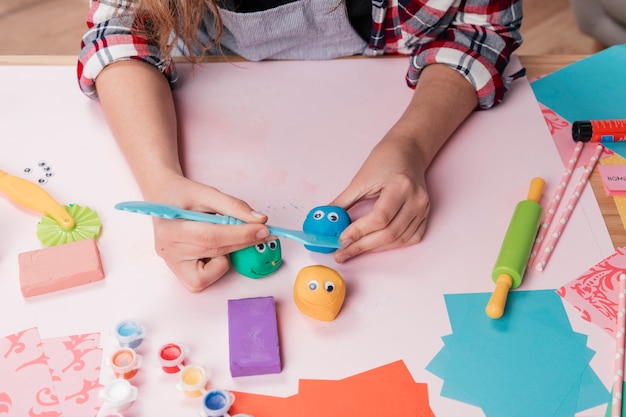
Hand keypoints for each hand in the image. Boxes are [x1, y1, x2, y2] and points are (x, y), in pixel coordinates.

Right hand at [146, 175, 270, 291]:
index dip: (240, 234)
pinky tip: (213, 248)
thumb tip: (259, 220)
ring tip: (223, 233)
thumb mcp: (207, 192)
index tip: (263, 228)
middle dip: (243, 241)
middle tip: (264, 232)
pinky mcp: (180, 273)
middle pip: (215, 250)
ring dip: (229, 251)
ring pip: (213, 267)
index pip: (211, 236)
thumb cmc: (183, 195)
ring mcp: (173, 264)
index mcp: (170, 228)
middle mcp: (168, 250)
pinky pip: (205, 279)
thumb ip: (233, 205)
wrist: (164, 197)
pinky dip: (216, 266)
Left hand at [330, 134, 429, 262]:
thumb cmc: (384, 160)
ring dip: (374, 249)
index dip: (359, 232)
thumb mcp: (360, 179)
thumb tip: (325, 220)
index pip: (380, 218)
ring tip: (353, 250)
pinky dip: (390, 245)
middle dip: (362, 246)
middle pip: (389, 233)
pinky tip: (374, 245)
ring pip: (399, 240)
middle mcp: (416, 200)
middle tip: (342, 253)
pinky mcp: (425, 215)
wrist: (408, 151)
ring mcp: (423, 209)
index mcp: (400, 186)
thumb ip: (343, 202)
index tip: (341, 239)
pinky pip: (409, 239)